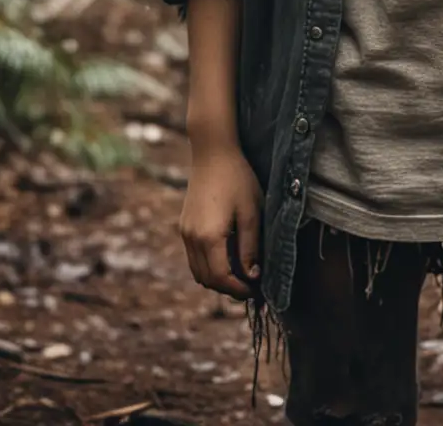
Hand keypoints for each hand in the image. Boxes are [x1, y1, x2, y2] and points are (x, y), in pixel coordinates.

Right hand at [179, 144, 263, 298]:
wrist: (212, 152)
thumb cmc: (238, 179)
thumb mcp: (252, 212)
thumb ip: (250, 247)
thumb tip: (253, 276)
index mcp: (209, 237)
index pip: (221, 278)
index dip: (240, 289)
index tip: (258, 291)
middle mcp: (192, 239)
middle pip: (208, 280)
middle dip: (230, 288)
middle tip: (252, 287)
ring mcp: (185, 233)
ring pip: (198, 271)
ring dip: (218, 279)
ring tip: (241, 275)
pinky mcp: (184, 226)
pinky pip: (194, 258)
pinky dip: (209, 266)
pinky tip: (227, 258)